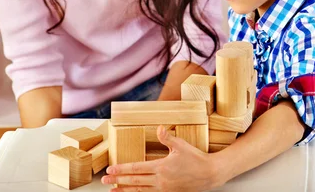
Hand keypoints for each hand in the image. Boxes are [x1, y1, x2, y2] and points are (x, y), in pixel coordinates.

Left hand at [101, 125, 222, 191]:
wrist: (210, 174)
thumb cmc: (197, 159)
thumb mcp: (182, 145)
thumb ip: (168, 138)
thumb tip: (159, 128)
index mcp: (161, 167)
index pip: (136, 168)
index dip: (122, 169)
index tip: (111, 169)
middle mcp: (160, 180)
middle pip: (134, 181)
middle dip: (118, 181)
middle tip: (105, 180)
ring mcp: (164, 189)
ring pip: (140, 190)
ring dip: (125, 190)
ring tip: (114, 190)